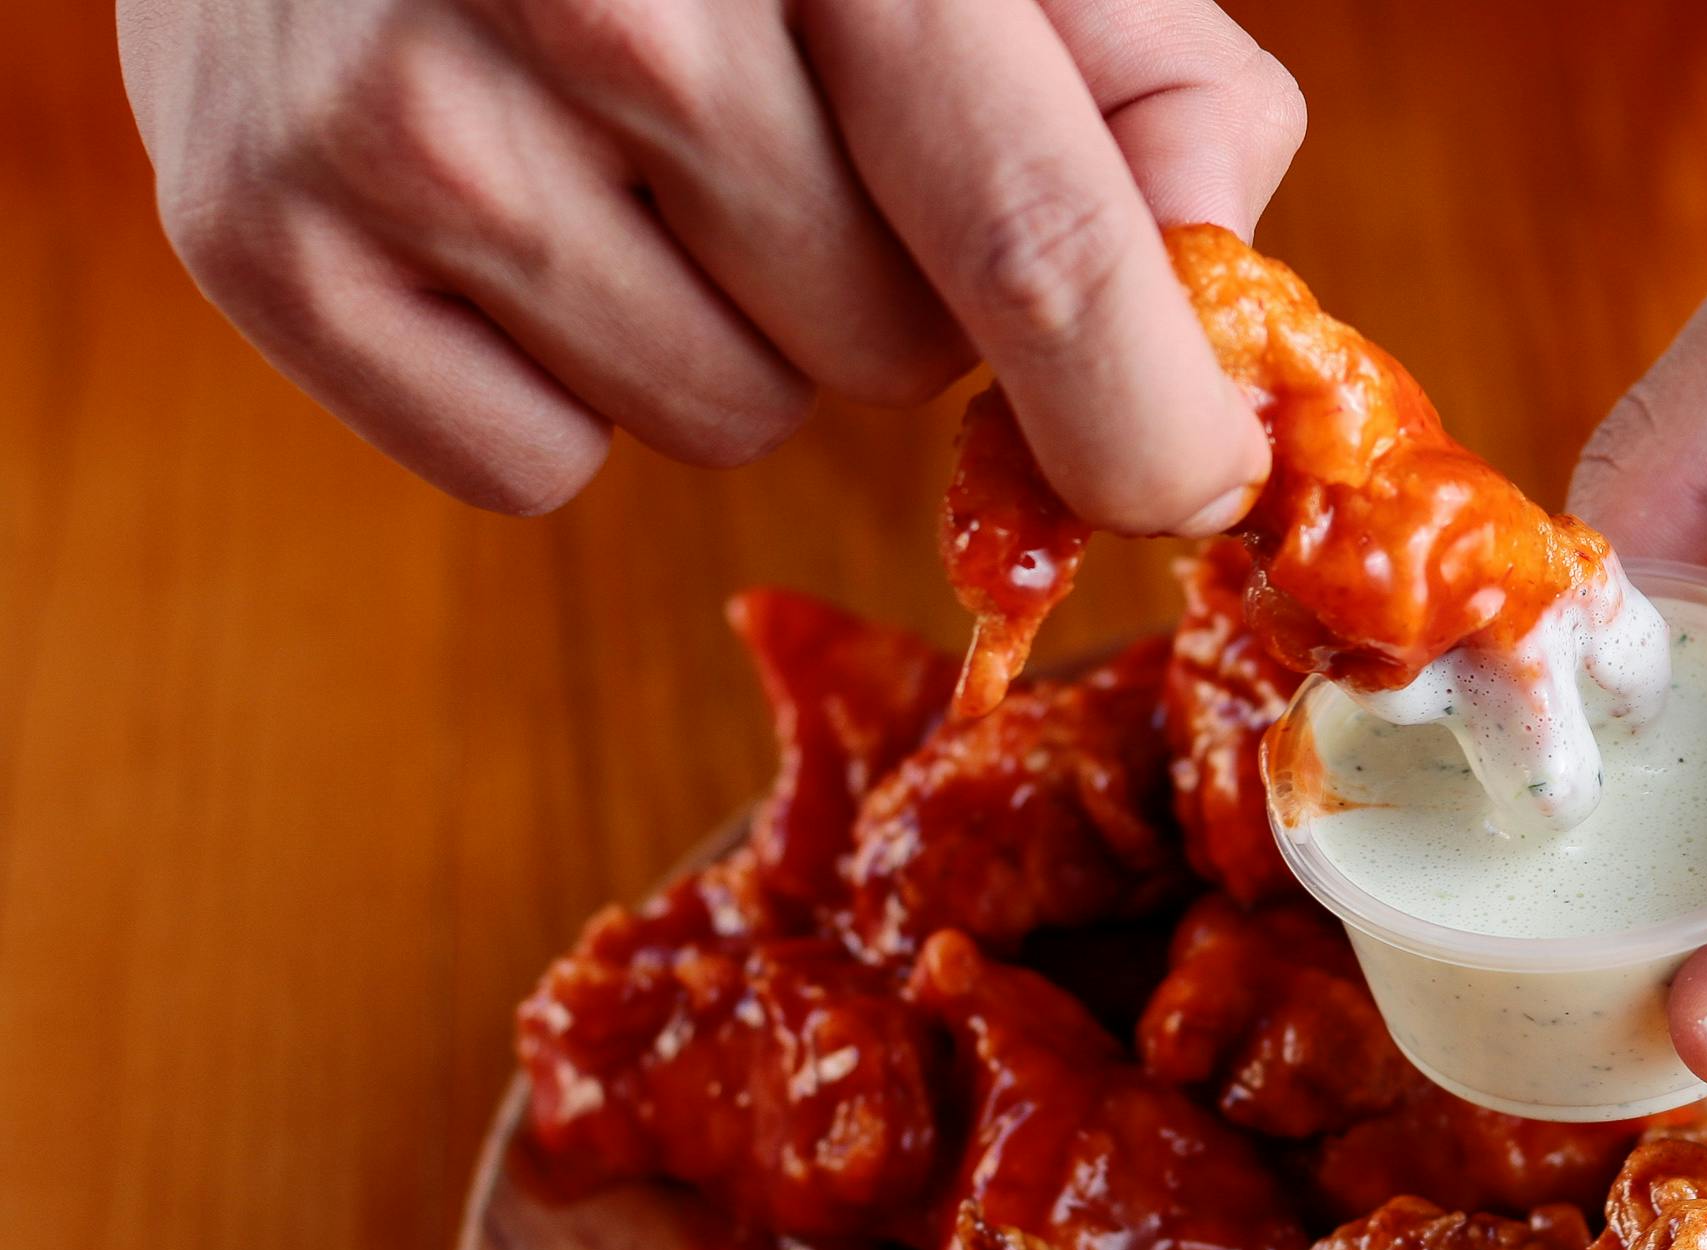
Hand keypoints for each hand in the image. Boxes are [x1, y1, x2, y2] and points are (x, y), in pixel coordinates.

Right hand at [119, 0, 1304, 520]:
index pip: (1035, 236)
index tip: (1194, 483)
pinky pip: (536, 465)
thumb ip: (1149, 82)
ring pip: (723, 421)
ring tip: (635, 148)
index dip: (1142, 411)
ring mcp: (411, 117)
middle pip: (888, 353)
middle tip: (797, 137)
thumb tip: (1215, 303)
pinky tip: (517, 209)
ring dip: (729, 331)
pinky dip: (558, 378)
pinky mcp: (265, 232)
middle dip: (893, 290)